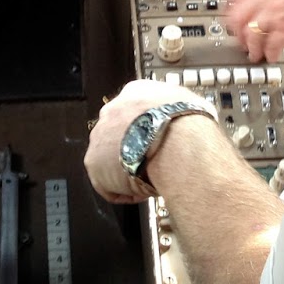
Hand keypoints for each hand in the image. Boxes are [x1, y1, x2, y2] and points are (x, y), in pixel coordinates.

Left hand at [84, 78, 202, 202]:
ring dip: (127, 168)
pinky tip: (142, 190)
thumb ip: (178, 108)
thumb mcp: (190, 102)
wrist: (178, 144)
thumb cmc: (189, 125)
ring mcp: (100, 135)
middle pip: (117, 133)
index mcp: (135, 92)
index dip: (146, 131)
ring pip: (110, 157)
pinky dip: (124, 191)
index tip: (155, 141)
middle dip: (133, 148)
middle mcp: (113, 109)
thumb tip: (189, 116)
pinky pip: (106, 183)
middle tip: (151, 160)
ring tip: (149, 178)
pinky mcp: (93, 162)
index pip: (134, 111)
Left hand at [225, 0, 283, 61]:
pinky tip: (272, 56)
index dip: (232, 10)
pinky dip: (269, 54)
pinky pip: (270, 47)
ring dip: (252, 47)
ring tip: (255, 52)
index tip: (233, 17)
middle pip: (238, 17)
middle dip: (238, 31)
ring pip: (250, 35)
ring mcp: (274, 13)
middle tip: (240, 38)